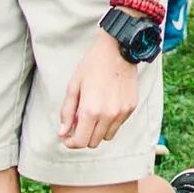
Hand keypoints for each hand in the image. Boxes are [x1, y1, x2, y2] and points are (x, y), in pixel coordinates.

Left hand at [56, 31, 143, 151]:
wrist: (118, 50)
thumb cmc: (92, 65)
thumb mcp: (73, 86)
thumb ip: (67, 112)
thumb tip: (62, 132)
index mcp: (90, 111)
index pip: (80, 142)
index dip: (71, 143)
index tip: (67, 137)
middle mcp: (108, 115)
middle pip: (93, 142)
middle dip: (83, 136)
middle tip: (78, 123)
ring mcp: (121, 113)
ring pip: (107, 136)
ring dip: (97, 131)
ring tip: (93, 114)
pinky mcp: (131, 108)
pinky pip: (118, 125)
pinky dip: (109, 122)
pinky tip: (105, 106)